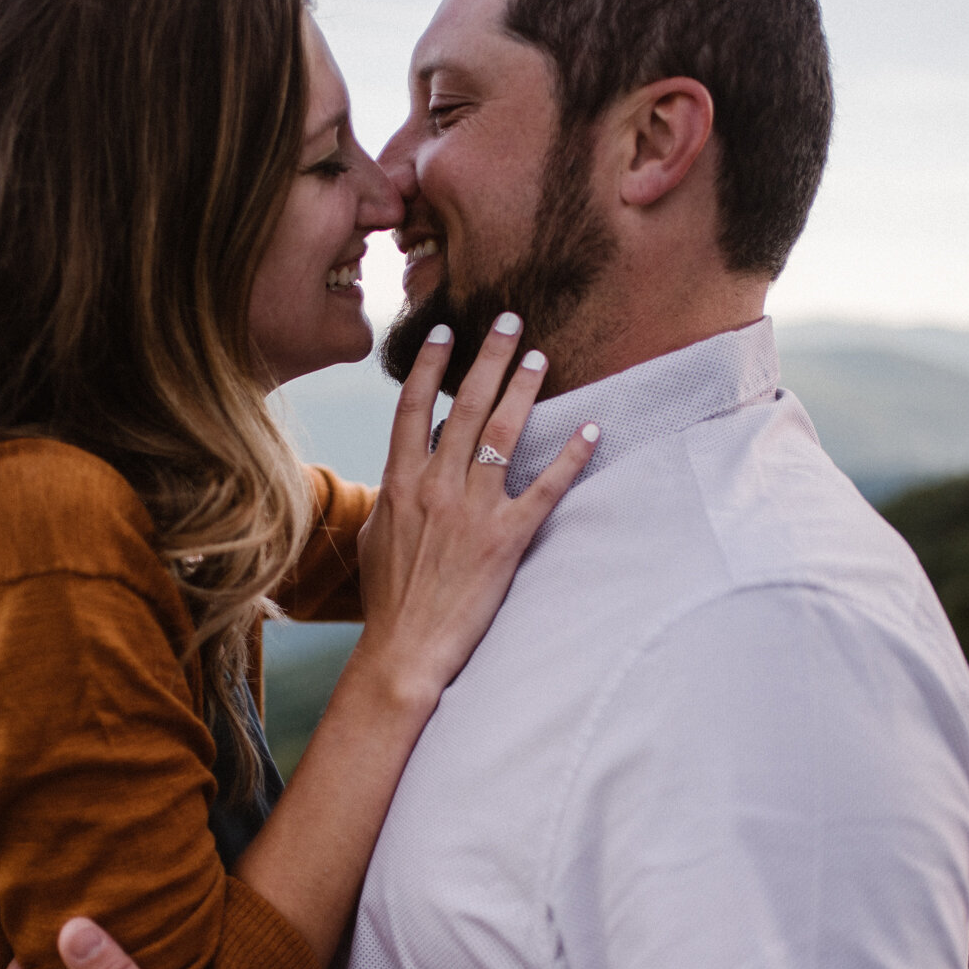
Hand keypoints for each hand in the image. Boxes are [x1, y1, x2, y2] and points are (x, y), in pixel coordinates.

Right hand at [353, 313, 597, 703]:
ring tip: (540, 357)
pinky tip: (591, 430)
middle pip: (464, 407)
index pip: (414, 408)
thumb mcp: (377, 535)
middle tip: (508, 319)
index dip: (432, 365)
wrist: (406, 649)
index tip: (448, 331)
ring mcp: (472, 512)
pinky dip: (570, 457)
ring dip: (523, 390)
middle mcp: (436, 488)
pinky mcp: (506, 540)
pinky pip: (545, 489)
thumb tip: (405, 466)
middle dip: (488, 358)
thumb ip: (393, 493)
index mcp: (400, 484)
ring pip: (503, 436)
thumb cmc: (390, 598)